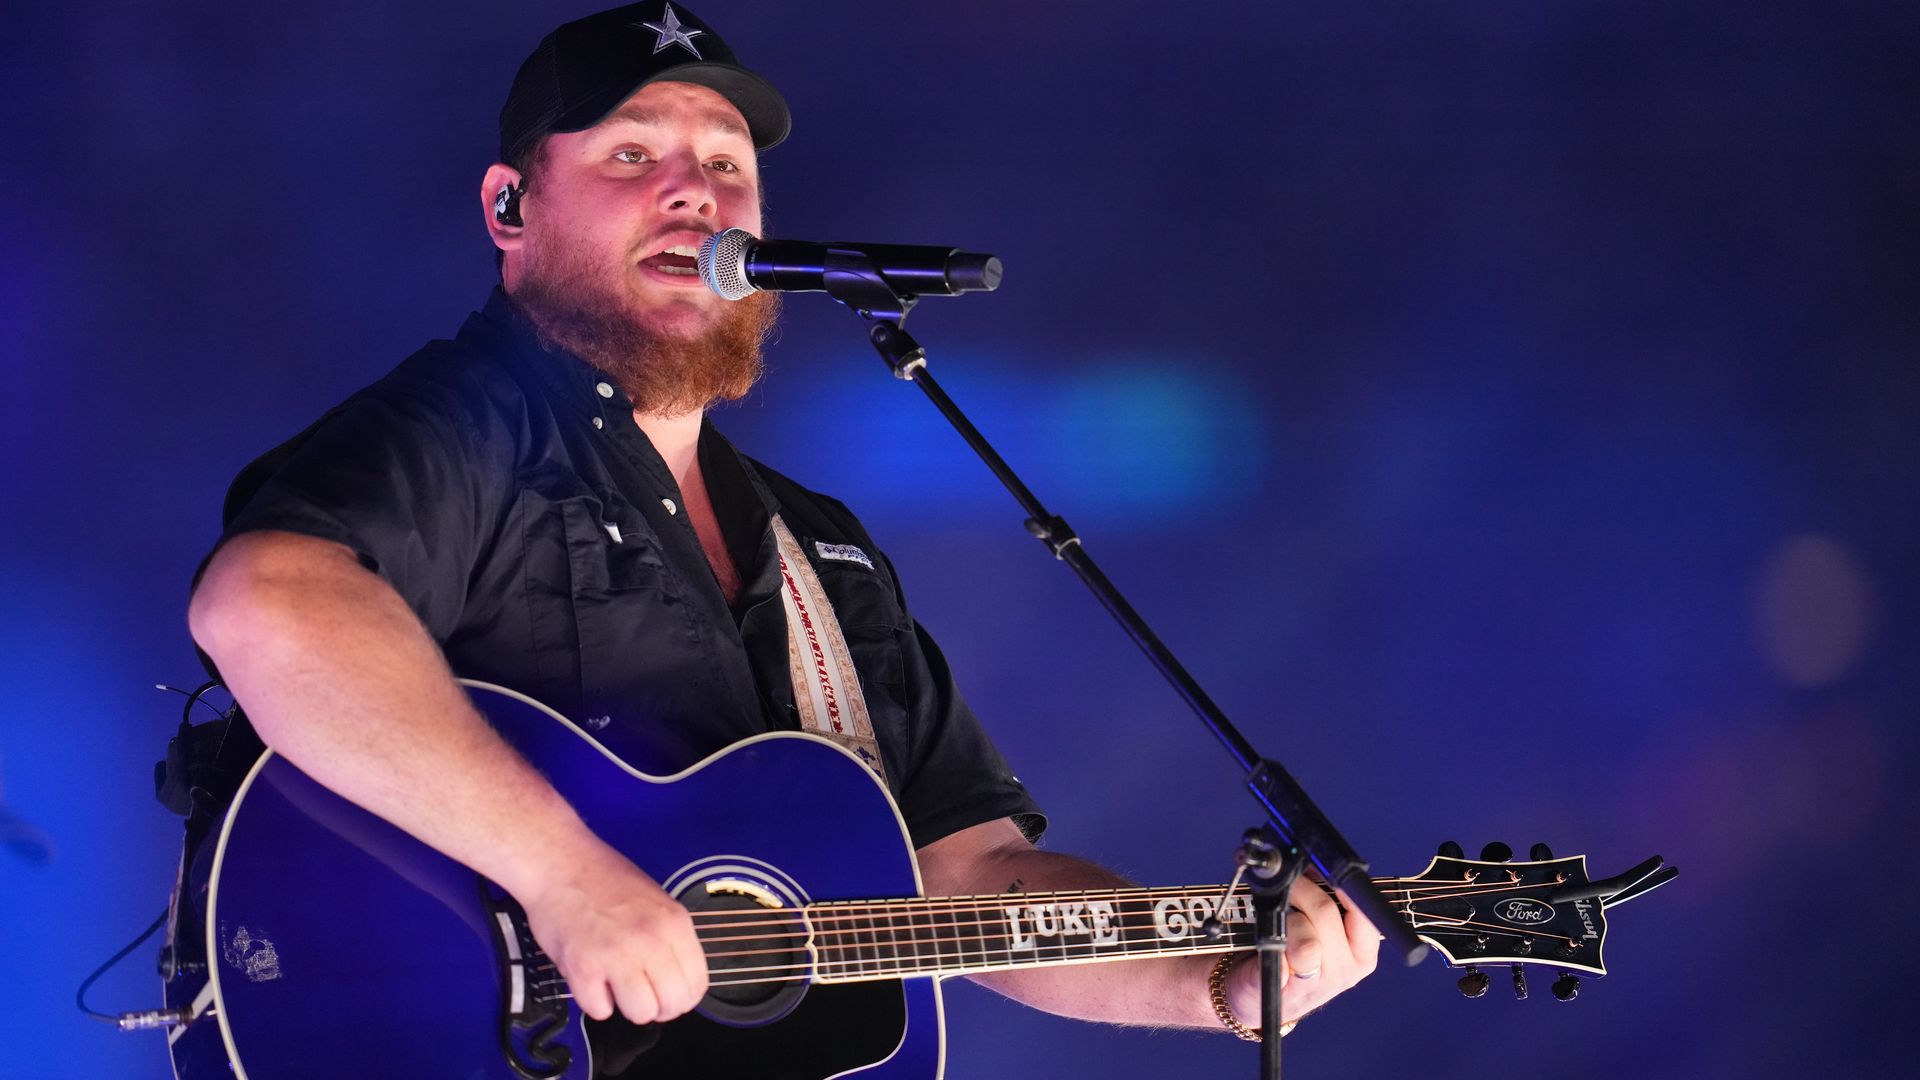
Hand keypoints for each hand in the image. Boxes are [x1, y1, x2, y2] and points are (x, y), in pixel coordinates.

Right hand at [516, 842, 709, 1024]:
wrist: (559, 863)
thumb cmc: (603, 879)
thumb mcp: (656, 902)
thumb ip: (670, 940)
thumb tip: (679, 980)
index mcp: (674, 923)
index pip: (698, 984)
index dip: (684, 997)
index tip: (668, 994)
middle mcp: (650, 940)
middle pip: (674, 1004)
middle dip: (658, 1007)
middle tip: (641, 993)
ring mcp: (617, 955)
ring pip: (641, 1014)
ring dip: (626, 1006)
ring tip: (614, 983)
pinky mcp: (583, 968)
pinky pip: (600, 1011)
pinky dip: (594, 1001)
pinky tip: (591, 977)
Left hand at [1225, 879, 1379, 1028]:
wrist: (1258, 997)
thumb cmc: (1293, 955)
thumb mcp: (1320, 930)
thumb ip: (1323, 899)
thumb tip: (1310, 863)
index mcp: (1362, 953)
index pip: (1365, 912)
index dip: (1339, 885)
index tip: (1319, 870)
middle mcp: (1345, 970)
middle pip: (1325, 912)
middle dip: (1298, 889)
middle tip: (1283, 884)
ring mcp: (1316, 985)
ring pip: (1304, 937)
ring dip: (1282, 920)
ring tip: (1275, 922)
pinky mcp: (1282, 992)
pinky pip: (1277, 960)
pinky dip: (1268, 947)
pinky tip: (1265, 948)